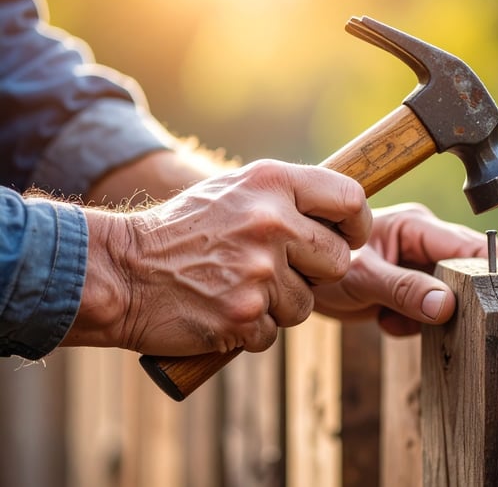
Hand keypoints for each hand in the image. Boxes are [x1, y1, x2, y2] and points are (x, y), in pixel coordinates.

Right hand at [65, 160, 371, 354]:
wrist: (122, 270)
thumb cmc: (184, 231)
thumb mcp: (234, 191)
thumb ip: (287, 198)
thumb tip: (342, 215)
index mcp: (271, 183)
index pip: (350, 197)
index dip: (358, 224)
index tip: (351, 238)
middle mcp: (271, 222)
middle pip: (339, 261)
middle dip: (317, 274)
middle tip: (280, 271)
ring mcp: (259, 270)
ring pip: (306, 305)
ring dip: (279, 305)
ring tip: (237, 287)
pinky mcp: (245, 313)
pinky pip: (274, 333)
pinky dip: (251, 329)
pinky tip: (221, 308)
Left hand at [312, 203, 496, 334]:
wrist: (300, 279)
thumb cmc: (323, 266)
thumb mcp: (362, 278)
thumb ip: (404, 290)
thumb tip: (447, 305)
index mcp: (416, 226)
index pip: (470, 248)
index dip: (481, 276)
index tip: (476, 306)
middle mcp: (424, 242)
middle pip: (467, 273)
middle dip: (453, 301)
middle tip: (425, 316)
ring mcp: (419, 266)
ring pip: (452, 297)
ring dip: (428, 316)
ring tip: (392, 315)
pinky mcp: (413, 287)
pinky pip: (432, 312)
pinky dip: (413, 323)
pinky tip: (386, 319)